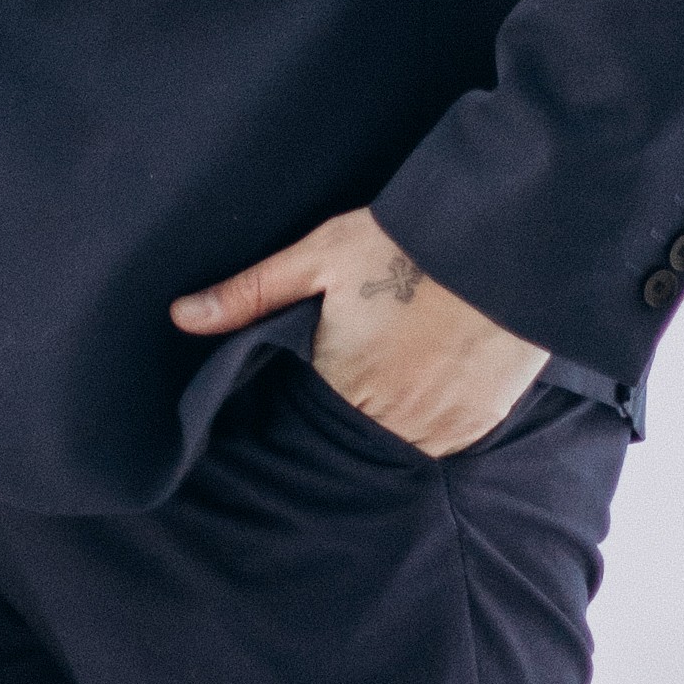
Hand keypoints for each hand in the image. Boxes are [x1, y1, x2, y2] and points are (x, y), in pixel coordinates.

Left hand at [169, 206, 546, 458]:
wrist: (501, 238)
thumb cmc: (402, 242)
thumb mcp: (318, 256)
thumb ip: (250, 294)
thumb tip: (181, 318)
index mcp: (339, 384)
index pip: (304, 419)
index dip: (304, 399)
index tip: (313, 377)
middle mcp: (388, 419)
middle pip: (351, 436)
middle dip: (346, 413)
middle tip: (362, 369)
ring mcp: (438, 427)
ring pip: (398, 444)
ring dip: (390, 422)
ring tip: (396, 376)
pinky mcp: (479, 423)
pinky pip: (443, 441)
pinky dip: (433, 423)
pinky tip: (431, 384)